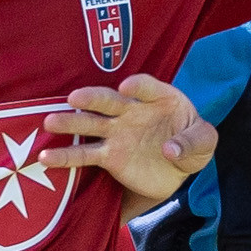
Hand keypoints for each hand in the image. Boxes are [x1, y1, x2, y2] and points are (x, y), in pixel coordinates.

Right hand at [43, 74, 215, 206]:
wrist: (179, 165)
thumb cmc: (192, 143)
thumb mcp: (205, 142)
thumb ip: (194, 142)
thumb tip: (171, 149)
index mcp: (158, 98)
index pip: (146, 87)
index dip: (137, 86)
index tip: (126, 86)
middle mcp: (132, 110)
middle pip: (109, 101)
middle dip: (93, 98)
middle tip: (75, 98)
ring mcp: (117, 132)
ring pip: (90, 124)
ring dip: (70, 123)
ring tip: (50, 122)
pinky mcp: (108, 155)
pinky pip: (85, 154)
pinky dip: (65, 157)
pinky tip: (45, 158)